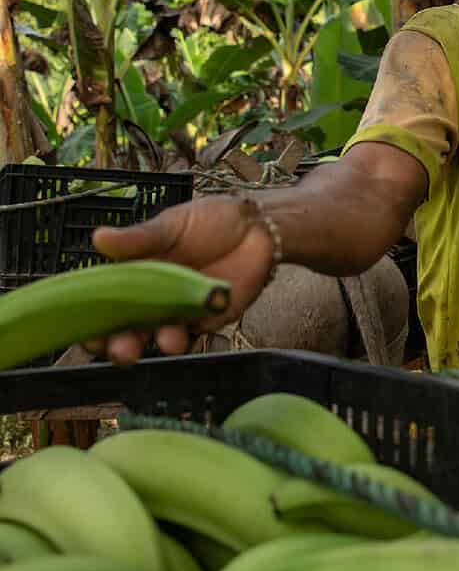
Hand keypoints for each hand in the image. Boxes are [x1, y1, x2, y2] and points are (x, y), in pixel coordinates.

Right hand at [88, 196, 275, 364]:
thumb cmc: (209, 220)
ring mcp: (181, 312)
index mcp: (135, 275)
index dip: (93, 323)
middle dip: (122, 346)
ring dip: (162, 343)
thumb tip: (99, 237)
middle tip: (123, 349)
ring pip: (163, 338)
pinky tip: (197, 324)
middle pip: (129, 331)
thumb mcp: (171, 225)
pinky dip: (195, 334)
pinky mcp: (209, 318)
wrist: (257, 227)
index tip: (89, 333)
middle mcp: (153, 299)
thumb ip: (139, 239)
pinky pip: (198, 334)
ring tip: (168, 339)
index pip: (105, 306)